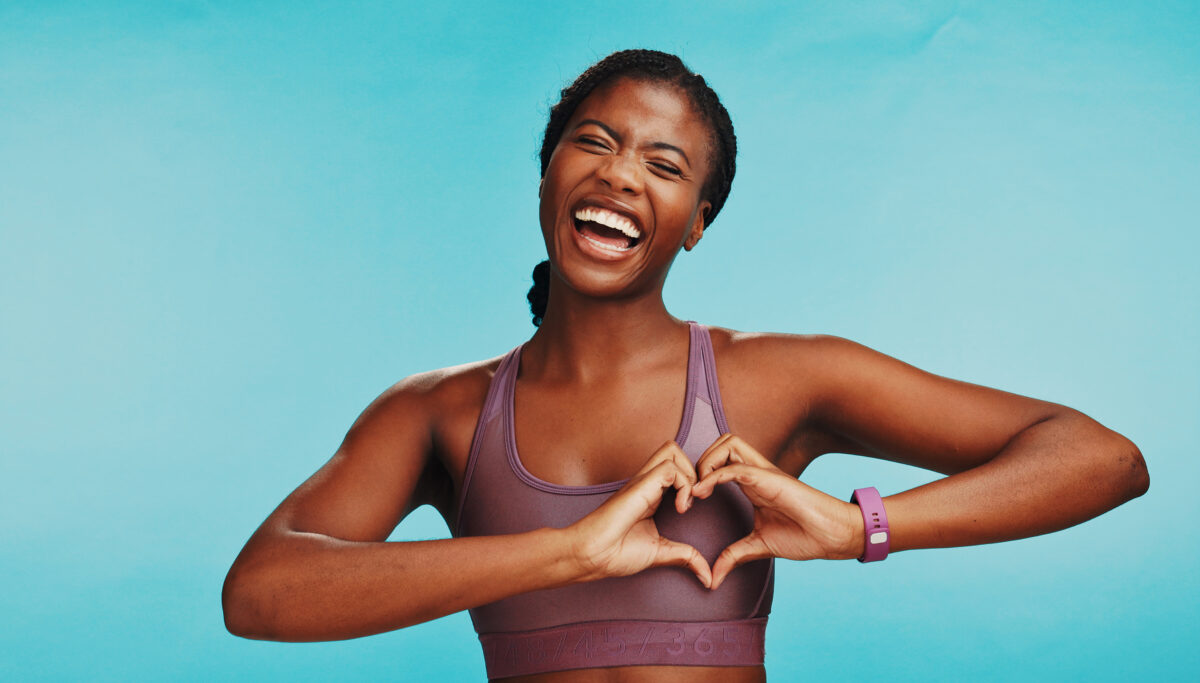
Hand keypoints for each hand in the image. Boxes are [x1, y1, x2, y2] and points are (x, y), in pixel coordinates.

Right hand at [565, 441, 711, 587]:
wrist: (592, 556)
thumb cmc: (616, 553)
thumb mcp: (660, 553)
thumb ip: (685, 557)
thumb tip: (707, 576)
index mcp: (650, 494)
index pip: (675, 468)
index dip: (692, 481)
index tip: (693, 508)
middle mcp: (646, 483)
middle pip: (673, 450)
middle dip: (694, 469)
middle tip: (697, 498)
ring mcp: (642, 482)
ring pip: (672, 451)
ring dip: (690, 474)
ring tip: (689, 502)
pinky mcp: (641, 485)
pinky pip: (670, 468)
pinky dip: (684, 485)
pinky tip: (681, 509)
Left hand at [693, 434, 863, 588]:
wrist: (834, 536)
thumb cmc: (804, 536)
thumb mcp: (759, 546)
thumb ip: (734, 556)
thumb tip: (713, 579)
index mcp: (752, 484)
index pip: (721, 460)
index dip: (700, 474)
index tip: (687, 502)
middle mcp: (756, 472)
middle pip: (722, 443)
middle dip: (699, 460)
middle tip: (690, 492)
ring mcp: (763, 473)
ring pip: (728, 444)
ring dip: (706, 462)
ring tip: (696, 492)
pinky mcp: (770, 479)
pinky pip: (735, 467)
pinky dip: (713, 476)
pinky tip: (701, 494)